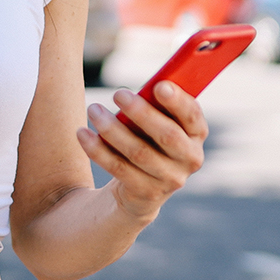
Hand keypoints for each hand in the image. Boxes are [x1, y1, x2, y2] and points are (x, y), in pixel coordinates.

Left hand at [77, 82, 206, 223]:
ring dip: (112, 129)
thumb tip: (141, 88)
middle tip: (117, 94)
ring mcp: (170, 180)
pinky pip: (119, 168)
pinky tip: (83, 134)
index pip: (193, 116)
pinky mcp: (146, 193)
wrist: (142, 188)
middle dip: (141, 113)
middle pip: (167, 136)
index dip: (178, 101)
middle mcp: (190, 159)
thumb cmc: (150, 140)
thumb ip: (156, 105)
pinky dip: (98, 150)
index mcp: (197, 135)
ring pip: (138, 152)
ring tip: (94, 110)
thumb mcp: (158, 122)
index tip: (159, 85)